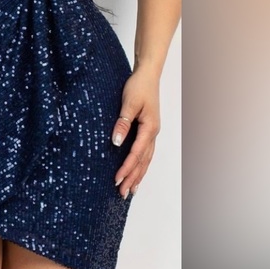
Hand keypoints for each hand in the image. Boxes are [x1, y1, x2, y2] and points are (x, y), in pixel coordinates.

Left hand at [112, 68, 160, 198]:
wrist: (147, 75)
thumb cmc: (138, 86)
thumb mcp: (128, 103)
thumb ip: (123, 123)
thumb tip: (116, 143)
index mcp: (150, 128)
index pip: (136, 154)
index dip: (126, 168)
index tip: (117, 180)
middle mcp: (153, 133)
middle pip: (143, 161)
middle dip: (133, 178)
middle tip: (123, 193)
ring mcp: (152, 132)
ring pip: (146, 159)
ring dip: (138, 175)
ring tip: (131, 190)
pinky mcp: (148, 129)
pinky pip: (145, 152)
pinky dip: (140, 164)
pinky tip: (135, 171)